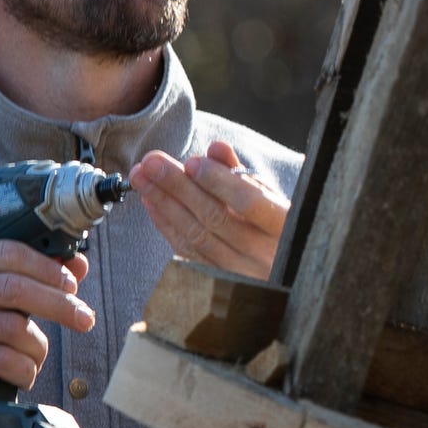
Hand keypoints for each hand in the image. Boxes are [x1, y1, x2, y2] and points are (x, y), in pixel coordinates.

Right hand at [0, 243, 93, 427]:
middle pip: (15, 288)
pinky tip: (23, 373)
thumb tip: (76, 265)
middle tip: (83, 319)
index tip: (73, 284)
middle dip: (59, 305)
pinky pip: (3, 360)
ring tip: (36, 356)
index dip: (49, 267)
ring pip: (13, 327)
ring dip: (38, 346)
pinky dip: (24, 369)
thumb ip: (20, 280)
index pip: (8, 252)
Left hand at [131, 140, 288, 280]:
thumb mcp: (270, 196)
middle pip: (215, 217)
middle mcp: (263, 253)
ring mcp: (239, 271)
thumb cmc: (276, 225)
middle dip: (178, 186)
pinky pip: (187, 251)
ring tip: (142, 177)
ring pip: (195, 235)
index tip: (193, 161)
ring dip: (164, 203)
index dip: (219, 182)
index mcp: (284, 227)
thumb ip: (241, 172)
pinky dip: (166, 224)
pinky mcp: (217, 279)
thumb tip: (215, 148)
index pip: (249, 202)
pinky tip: (151, 202)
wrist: (285, 271)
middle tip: (152, 162)